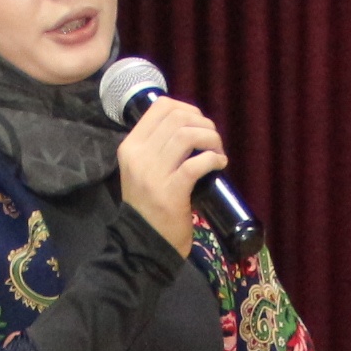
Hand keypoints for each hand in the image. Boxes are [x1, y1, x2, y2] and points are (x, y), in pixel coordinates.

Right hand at [116, 94, 225, 256]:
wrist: (142, 243)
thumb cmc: (147, 206)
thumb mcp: (142, 170)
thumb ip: (156, 148)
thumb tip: (189, 126)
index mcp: (130, 146)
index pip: (160, 107)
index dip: (187, 108)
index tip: (199, 122)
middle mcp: (138, 155)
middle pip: (177, 118)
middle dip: (203, 123)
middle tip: (213, 140)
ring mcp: (153, 173)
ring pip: (188, 135)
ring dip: (211, 139)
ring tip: (218, 151)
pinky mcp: (171, 191)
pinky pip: (198, 163)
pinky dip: (214, 159)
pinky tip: (220, 164)